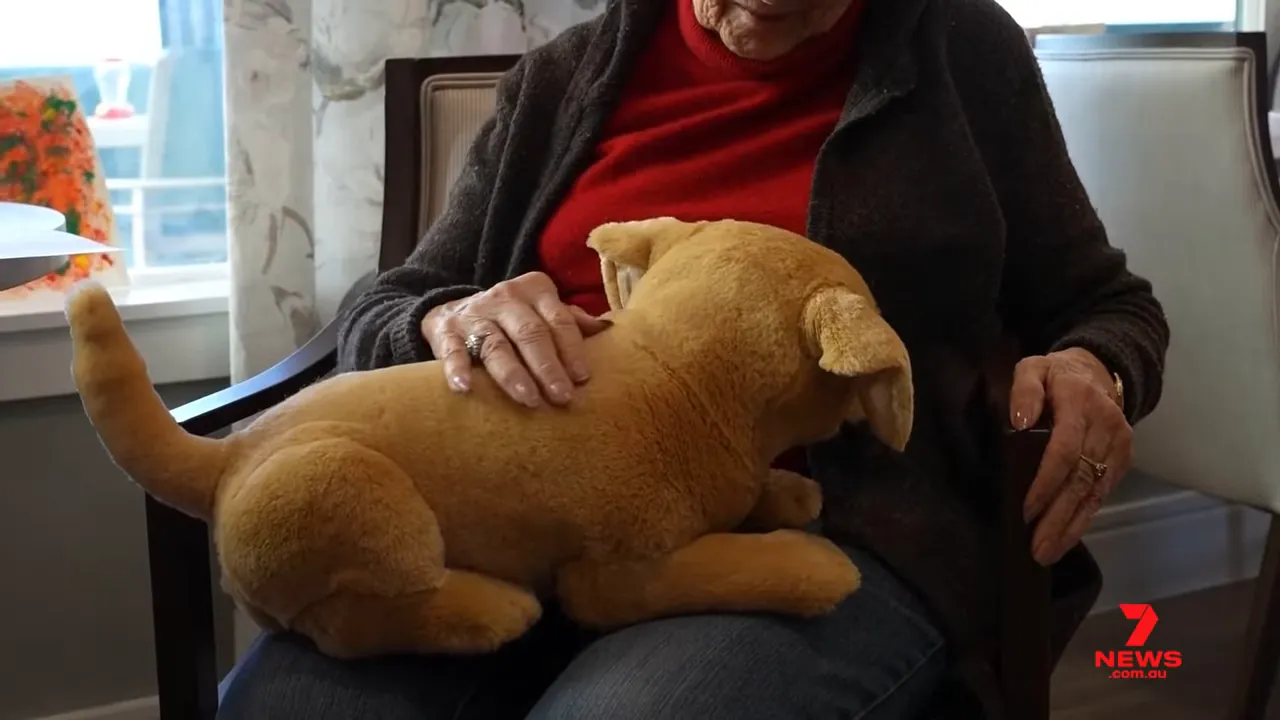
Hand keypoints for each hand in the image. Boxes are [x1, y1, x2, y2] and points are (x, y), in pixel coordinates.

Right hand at [421, 272, 610, 407]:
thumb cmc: (512, 318)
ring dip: (513, 374)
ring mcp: (475, 314)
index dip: (572, 349)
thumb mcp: (541, 310)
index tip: (582, 378)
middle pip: (531, 333)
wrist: (452, 309)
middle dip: (548, 367)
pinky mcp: (446, 331)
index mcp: (535, 290)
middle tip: (561, 396)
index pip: (559, 320)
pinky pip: (453, 351)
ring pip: (497, 345)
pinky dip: (457, 369)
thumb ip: (569, 320)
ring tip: (529, 399)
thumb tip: (606, 329)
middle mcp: (505, 298)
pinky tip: (464, 388)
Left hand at [1009, 348, 1131, 565]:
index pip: (1065, 449)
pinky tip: (1065, 538)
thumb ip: (1024, 390)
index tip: (1027, 509)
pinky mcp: (1123, 461)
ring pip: (1094, 493)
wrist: (1099, 370)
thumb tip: (1019, 421)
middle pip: (1081, 479)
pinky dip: (1083, 518)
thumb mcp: (1033, 368)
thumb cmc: (1055, 374)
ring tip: (1047, 552)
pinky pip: (1101, 494)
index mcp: (1080, 403)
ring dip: (1070, 526)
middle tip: (1037, 547)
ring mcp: (1118, 446)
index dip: (1046, 482)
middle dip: (1058, 517)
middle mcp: (1105, 427)